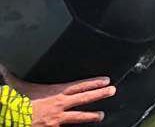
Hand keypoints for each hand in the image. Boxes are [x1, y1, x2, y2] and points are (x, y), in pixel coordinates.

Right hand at [0, 67, 114, 125]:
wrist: (10, 118)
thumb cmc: (14, 103)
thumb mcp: (17, 86)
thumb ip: (13, 75)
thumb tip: (4, 66)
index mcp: (55, 92)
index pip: (79, 85)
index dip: (93, 82)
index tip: (105, 80)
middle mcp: (59, 105)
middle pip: (84, 98)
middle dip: (100, 94)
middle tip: (112, 91)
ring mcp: (57, 119)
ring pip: (78, 117)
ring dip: (92, 116)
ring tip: (102, 115)